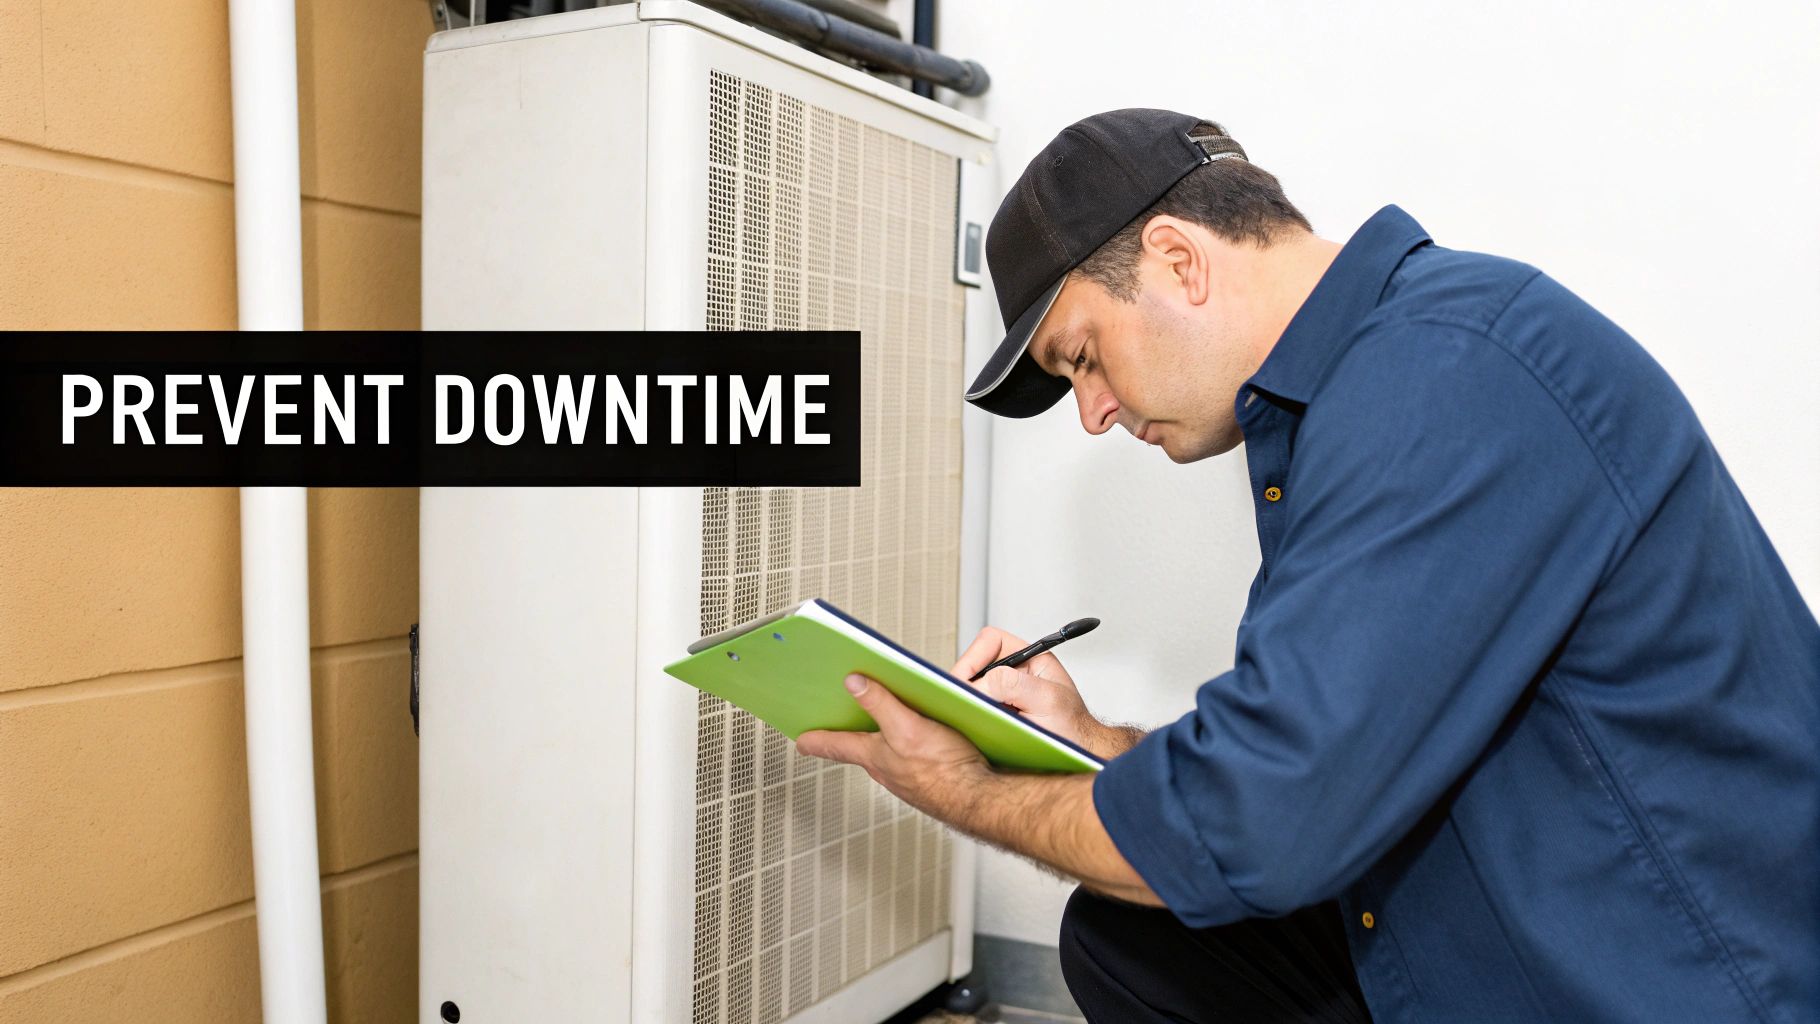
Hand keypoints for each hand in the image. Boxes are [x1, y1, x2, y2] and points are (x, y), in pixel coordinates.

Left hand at [796, 674, 990, 820]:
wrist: (982, 799)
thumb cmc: (947, 773)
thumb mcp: (907, 728)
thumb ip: (880, 704)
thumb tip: (853, 683)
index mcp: (875, 757)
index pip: (835, 746)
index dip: (815, 739)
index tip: (800, 739)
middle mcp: (888, 769)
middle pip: (860, 748)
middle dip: (849, 732)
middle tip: (837, 720)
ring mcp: (909, 775)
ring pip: (888, 753)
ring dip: (883, 737)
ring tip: (885, 718)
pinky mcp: (933, 777)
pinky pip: (913, 758)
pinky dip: (912, 745)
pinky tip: (929, 736)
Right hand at [953, 626, 1130, 758]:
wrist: (1078, 756)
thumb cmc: (1073, 729)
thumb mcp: (1048, 701)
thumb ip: (1016, 685)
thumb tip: (981, 684)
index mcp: (1028, 658)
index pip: (990, 641)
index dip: (974, 657)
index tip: (966, 680)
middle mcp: (1013, 673)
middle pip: (974, 664)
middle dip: (965, 681)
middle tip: (963, 703)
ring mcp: (1002, 694)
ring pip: (969, 687)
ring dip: (967, 701)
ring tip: (972, 717)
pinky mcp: (994, 714)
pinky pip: (971, 708)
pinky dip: (969, 716)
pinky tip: (977, 728)